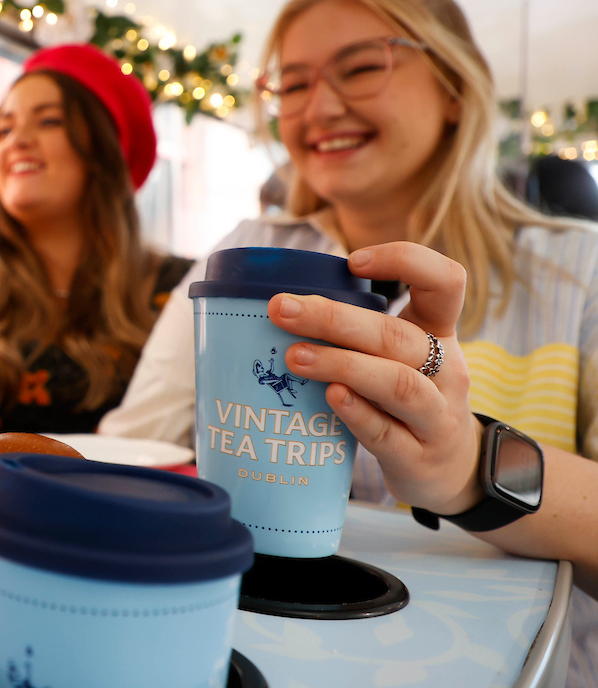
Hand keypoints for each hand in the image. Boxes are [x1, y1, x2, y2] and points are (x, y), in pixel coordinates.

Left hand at [265, 242, 484, 515]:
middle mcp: (446, 371)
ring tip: (294, 357)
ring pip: (399, 384)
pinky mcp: (418, 457)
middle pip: (398, 336)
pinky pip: (388, 433)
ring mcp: (436, 416)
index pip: (445, 282)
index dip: (406, 262)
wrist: (451, 470)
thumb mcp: (400, 356)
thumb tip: (284, 301)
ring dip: (343, 365)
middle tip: (280, 309)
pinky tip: (328, 397)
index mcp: (439, 334)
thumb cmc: (407, 399)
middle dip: (335, 319)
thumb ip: (361, 329)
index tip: (353, 262)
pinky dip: (357, 413)